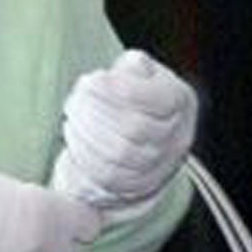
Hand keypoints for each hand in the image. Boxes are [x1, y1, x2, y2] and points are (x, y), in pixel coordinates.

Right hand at [0, 167, 99, 251]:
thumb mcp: (3, 185)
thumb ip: (37, 202)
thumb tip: (58, 216)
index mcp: (45, 211)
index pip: (89, 224)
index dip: (76, 219)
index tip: (67, 218)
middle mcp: (43, 246)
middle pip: (73, 251)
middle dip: (58, 241)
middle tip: (31, 230)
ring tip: (6, 246)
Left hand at [53, 49, 195, 207]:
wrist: (129, 131)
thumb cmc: (128, 92)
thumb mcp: (135, 70)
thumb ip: (132, 67)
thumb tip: (124, 71)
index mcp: (180, 100)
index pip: (159, 99)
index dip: (121, 90)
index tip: (89, 80)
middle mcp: (178, 135)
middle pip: (136, 128)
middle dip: (95, 110)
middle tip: (74, 98)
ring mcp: (161, 164)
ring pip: (122, 155)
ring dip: (87, 132)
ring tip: (72, 115)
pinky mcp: (138, 185)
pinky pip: (110, 177)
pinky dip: (85, 155)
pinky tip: (74, 136)